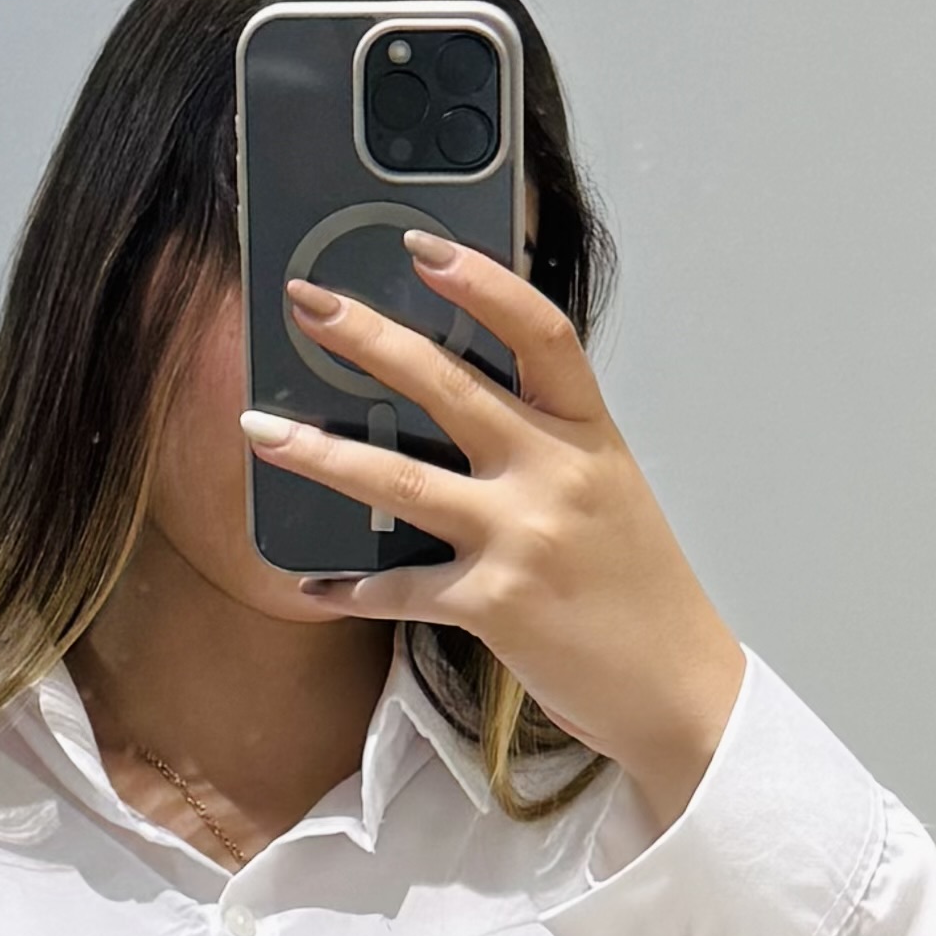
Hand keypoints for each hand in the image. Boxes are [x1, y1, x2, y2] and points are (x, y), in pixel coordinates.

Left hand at [240, 236, 747, 833]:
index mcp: (590, 435)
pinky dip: (348, 589)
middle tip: (305, 302)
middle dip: (367, 336)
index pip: (539, 333)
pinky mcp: (494, 604)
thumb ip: (545, 443)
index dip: (482, 281)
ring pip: (398, 481)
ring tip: (258, 427)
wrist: (676, 689)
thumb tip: (454, 403)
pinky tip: (308, 584)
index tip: (421, 246)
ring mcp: (524, 539)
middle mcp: (556, 475)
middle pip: (448, 386)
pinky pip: (399, 588)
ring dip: (318, 452)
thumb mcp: (606, 491)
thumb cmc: (638, 590)